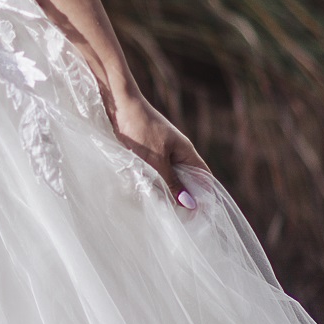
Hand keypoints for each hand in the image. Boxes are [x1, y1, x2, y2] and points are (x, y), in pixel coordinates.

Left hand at [105, 85, 208, 207]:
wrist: (119, 104)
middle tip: (178, 218)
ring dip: (167, 191)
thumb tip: (190, 204)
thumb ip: (171, 182)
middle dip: (184, 197)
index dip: (205, 196)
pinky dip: (154, 182)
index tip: (200, 216)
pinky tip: (147, 193)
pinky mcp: (147, 151)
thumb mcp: (156, 160)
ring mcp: (162, 150)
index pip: (204, 177)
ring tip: (163, 209)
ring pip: (170, 176)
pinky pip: (156, 171)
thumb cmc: (139, 129)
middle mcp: (177, 151)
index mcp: (186, 151)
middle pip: (188, 179)